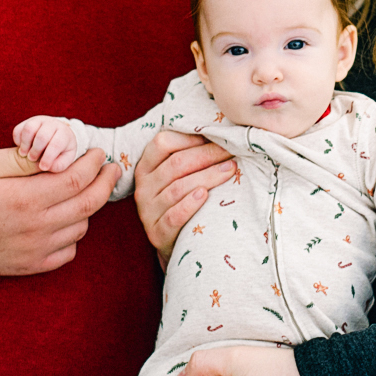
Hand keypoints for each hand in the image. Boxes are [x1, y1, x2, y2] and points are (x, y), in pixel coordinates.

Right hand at [0, 146, 120, 275]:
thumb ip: (22, 159)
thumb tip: (55, 153)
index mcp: (24, 198)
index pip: (76, 179)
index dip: (93, 164)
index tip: (98, 153)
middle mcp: (36, 227)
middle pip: (88, 204)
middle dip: (106, 183)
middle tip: (111, 169)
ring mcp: (35, 250)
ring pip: (81, 228)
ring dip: (88, 208)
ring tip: (81, 192)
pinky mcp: (31, 266)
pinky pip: (68, 252)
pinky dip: (73, 235)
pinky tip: (64, 220)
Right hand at [11, 114, 81, 172]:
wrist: (58, 134)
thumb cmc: (62, 150)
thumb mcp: (65, 159)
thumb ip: (59, 164)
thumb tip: (47, 166)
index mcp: (64, 134)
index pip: (56, 144)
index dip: (48, 157)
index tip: (43, 167)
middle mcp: (52, 124)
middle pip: (42, 136)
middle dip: (35, 151)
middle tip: (32, 159)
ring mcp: (39, 121)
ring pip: (29, 128)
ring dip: (25, 144)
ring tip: (24, 154)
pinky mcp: (28, 121)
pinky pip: (18, 129)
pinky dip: (17, 140)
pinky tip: (22, 147)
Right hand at [132, 129, 234, 265]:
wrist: (174, 242)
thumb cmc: (180, 201)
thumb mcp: (176, 177)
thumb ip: (187, 155)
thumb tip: (219, 133)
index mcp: (146, 167)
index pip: (162, 143)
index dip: (190, 138)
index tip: (216, 137)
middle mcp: (143, 187)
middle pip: (176, 164)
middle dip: (207, 155)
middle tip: (232, 151)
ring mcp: (147, 211)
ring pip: (178, 188)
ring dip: (207, 177)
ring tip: (230, 170)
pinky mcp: (157, 233)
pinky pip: (173, 216)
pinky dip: (189, 205)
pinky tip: (205, 196)